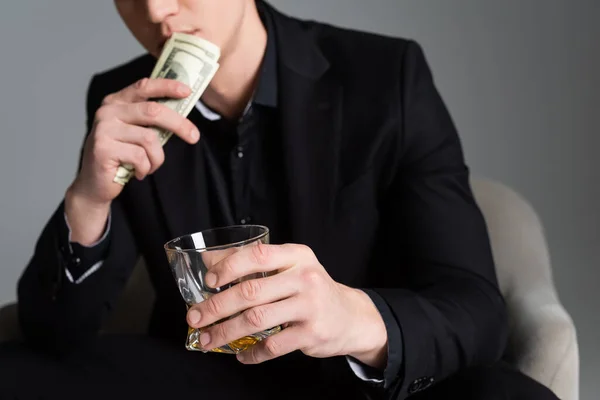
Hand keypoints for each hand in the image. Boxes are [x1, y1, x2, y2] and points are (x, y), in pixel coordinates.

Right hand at [65, 78, 199, 244]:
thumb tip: (182, 112)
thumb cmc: (121, 156)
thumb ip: (151, 120)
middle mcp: (108, 111)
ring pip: (149, 138)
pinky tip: (138, 172)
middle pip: (153, 111)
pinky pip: (140, 157)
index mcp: (116, 102)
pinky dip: (146, 168)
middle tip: (194, 137)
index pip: (144, 87)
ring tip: (151, 165)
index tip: (187, 91)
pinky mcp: (103, 148)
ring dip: (157, 157)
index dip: (167, 86)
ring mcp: (104, 129)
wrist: (96, 185)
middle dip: (178, 124)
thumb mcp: (136, 133)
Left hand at [186, 242, 387, 367]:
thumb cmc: (310, 288)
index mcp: (297, 256)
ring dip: (226, 331)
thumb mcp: (289, 267)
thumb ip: (252, 261)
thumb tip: (207, 260)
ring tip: (207, 339)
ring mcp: (310, 306)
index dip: (229, 267)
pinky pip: (273, 346)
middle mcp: (305, 278)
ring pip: (257, 319)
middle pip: (251, 291)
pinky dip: (252, 353)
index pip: (258, 255)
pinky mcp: (311, 334)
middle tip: (194, 317)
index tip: (208, 282)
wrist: (350, 316)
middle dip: (216, 306)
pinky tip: (240, 355)